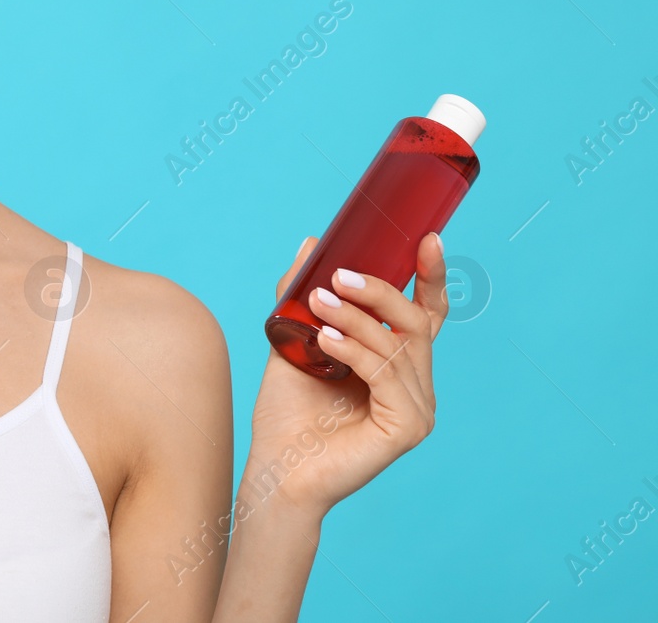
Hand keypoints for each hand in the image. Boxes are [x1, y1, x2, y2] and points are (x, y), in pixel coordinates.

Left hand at [245, 233, 447, 516]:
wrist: (276, 470)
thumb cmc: (287, 413)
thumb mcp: (294, 342)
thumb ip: (304, 296)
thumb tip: (312, 244)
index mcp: (397, 365)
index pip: (426, 314)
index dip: (430, 276)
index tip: (426, 237)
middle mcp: (416, 385)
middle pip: (414, 322)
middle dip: (378, 291)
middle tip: (336, 275)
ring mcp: (417, 409)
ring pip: (396, 344)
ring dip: (354, 318)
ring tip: (316, 303)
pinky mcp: (407, 428)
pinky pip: (385, 374)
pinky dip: (354, 350)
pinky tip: (324, 341)